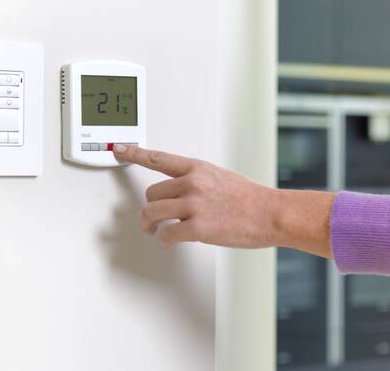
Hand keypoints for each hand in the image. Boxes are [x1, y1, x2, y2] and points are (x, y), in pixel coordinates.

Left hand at [114, 144, 334, 257]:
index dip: (135, 154)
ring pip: (152, 212)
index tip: (120, 150)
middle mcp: (192, 183)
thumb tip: (182, 191)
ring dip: (150, 224)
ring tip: (155, 230)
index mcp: (197, 169)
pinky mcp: (197, 228)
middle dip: (150, 207)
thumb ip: (198, 180)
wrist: (270, 213)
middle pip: (151, 193)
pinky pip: (167, 234)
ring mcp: (194, 205)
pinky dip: (165, 240)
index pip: (158, 158)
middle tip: (153, 218)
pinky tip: (170, 240)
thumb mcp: (221, 177)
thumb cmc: (250, 198)